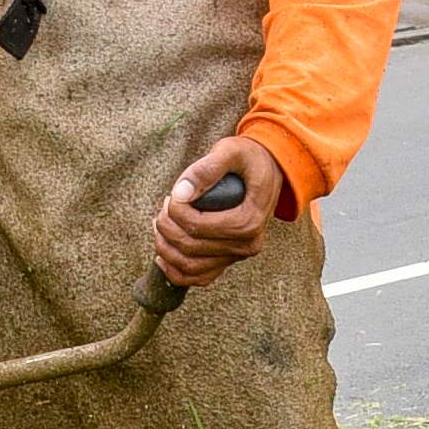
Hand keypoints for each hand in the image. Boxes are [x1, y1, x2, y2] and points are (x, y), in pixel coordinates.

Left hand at [153, 133, 293, 288]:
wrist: (268, 169)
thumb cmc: (249, 159)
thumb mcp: (231, 151)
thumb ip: (206, 168)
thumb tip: (180, 192)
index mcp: (249, 221)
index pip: (198, 226)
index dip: (175, 212)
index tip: (173, 194)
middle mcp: (247, 245)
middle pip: (191, 248)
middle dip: (167, 227)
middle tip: (164, 206)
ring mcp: (238, 256)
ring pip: (190, 267)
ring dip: (166, 249)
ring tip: (160, 224)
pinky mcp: (230, 260)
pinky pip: (200, 278)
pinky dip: (176, 273)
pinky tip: (162, 256)